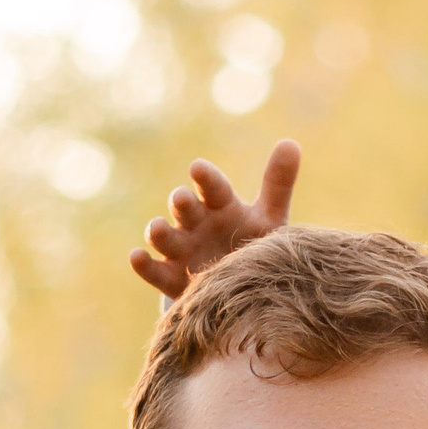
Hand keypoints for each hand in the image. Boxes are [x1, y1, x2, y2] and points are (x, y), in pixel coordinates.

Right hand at [128, 140, 300, 299]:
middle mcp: (196, 223)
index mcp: (220, 205)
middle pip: (184, 208)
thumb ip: (277, 184)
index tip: (198, 168)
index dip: (205, 178)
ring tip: (158, 228)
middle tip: (182, 198)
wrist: (242, 286)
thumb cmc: (254, 242)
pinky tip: (136, 257)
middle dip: (181, 202)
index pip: (213, 186)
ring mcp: (182, 249)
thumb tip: (291, 142)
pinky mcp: (171, 278)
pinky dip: (143, 264)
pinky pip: (153, 271)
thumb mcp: (269, 217)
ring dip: (159, 231)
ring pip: (164, 236)